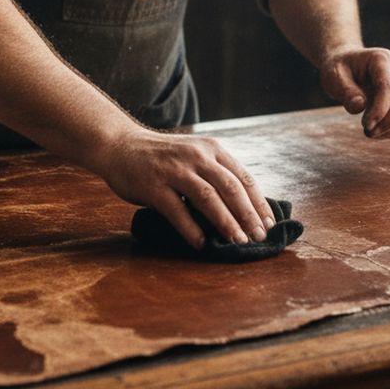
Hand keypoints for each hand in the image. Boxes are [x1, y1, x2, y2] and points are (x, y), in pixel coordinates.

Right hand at [89, 127, 273, 250]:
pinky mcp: (154, 185)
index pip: (243, 177)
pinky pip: (177, 210)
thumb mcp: (194, 155)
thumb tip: (244, 208)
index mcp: (211, 149)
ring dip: (226, 223)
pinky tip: (201, 243)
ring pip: (208, 198)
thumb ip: (215, 173)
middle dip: (248, 216)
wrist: (120, 145)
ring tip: (237, 242)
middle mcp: (196, 156)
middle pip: (230, 188)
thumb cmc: (161, 157)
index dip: (258, 202)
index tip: (269, 223)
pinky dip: (191, 229)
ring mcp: (174, 170)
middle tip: (258, 237)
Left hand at [320, 47, 389, 138]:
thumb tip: (359, 106)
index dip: (380, 109)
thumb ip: (345, 91)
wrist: (346, 64)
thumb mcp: (334, 77)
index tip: (366, 126)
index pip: (389, 86)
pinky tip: (378, 132)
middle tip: (369, 132)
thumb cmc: (339, 70)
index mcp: (381, 59)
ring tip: (371, 133)